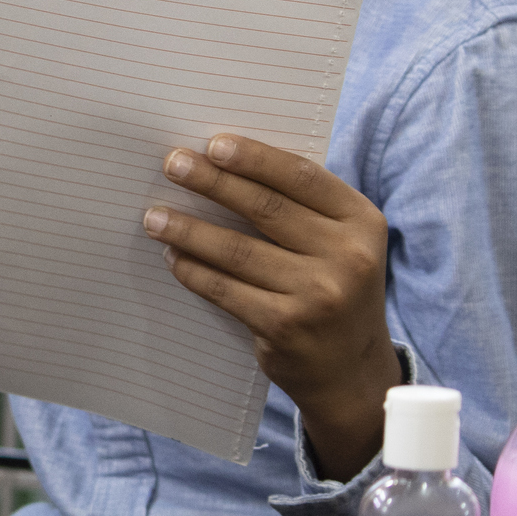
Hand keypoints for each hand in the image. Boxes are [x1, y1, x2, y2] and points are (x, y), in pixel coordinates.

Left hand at [143, 133, 401, 480]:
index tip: (213, 144)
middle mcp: (347, 258)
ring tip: (154, 216)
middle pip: (265, 208)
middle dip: (212, 182)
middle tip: (172, 164)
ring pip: (237, 249)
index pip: (302, 177)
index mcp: (362, 222)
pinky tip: (172, 256)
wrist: (352, 372)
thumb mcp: (339, 242)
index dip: (255, 158)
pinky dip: (193, 270)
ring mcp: (318, 295)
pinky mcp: (285, 327)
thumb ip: (300, 205)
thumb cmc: (333, 286)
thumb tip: (223, 163)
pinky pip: (225, 289)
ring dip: (188, 229)